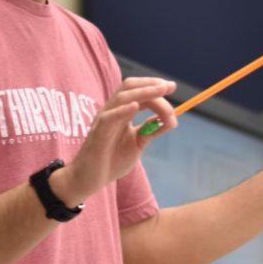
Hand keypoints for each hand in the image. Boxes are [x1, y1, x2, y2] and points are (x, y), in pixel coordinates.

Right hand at [49, 76, 176, 206]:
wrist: (90, 179)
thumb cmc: (111, 161)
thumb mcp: (137, 143)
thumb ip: (150, 131)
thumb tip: (169, 120)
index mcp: (121, 112)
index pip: (137, 90)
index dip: (154, 86)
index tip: (172, 87)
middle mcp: (112, 111)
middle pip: (130, 87)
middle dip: (151, 84)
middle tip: (170, 87)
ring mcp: (104, 120)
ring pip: (122, 97)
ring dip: (144, 93)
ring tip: (161, 91)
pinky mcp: (98, 133)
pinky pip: (109, 117)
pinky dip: (122, 110)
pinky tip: (136, 106)